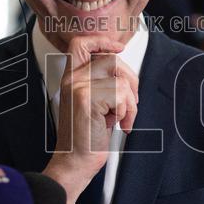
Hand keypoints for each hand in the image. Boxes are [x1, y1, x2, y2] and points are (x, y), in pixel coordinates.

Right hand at [43, 36, 137, 203]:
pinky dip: (127, 111)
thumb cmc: (86, 137)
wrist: (74, 163)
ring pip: (120, 78)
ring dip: (130, 101)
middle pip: (111, 59)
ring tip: (122, 118)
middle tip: (131, 102)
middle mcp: (71, 80)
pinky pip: (121, 94)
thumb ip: (102, 84)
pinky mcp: (87, 100)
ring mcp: (78, 88)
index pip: (80, 43)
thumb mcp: (93, 104)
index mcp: (71, 79)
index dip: (102, 40)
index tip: (119, 48)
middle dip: (130, 79)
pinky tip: (118, 125)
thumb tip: (124, 71)